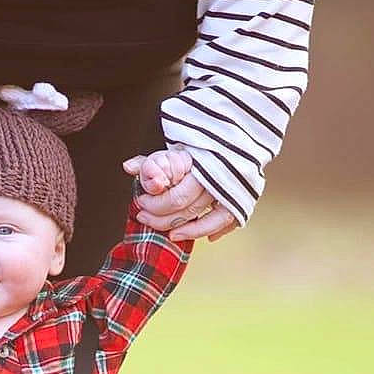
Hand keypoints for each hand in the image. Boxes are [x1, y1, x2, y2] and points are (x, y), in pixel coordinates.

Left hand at [123, 149, 238, 242]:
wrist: (236, 136)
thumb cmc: (200, 146)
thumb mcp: (174, 150)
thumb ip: (152, 161)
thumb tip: (129, 167)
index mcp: (199, 163)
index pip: (175, 196)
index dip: (155, 204)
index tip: (141, 202)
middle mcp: (217, 177)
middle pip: (188, 209)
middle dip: (163, 218)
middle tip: (146, 217)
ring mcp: (232, 189)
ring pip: (210, 220)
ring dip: (189, 231)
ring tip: (172, 235)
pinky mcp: (243, 197)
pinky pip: (231, 220)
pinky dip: (219, 230)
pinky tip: (208, 237)